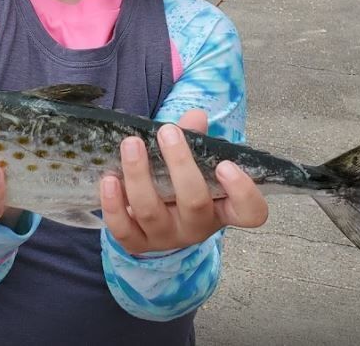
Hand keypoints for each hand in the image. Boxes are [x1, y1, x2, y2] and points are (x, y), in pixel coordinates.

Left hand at [99, 109, 267, 254]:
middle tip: (167, 131)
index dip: (243, 192)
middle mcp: (197, 227)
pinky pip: (122, 230)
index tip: (225, 164)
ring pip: (152, 212)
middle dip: (181, 165)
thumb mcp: (193, 159)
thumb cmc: (179, 180)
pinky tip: (109, 179)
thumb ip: (194, 137)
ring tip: (131, 144)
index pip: (250, 212)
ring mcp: (166, 237)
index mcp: (222, 207)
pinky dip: (113, 205)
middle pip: (195, 203)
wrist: (154, 214)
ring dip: (139, 175)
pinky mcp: (137, 243)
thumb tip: (195, 117)